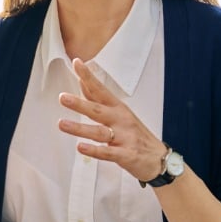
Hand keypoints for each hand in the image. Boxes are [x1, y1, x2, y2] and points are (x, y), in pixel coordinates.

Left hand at [57, 58, 166, 182]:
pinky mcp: (126, 155)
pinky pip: (108, 152)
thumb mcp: (119, 114)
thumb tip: (82, 83)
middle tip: (63, 98)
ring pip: (99, 132)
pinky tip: (81, 147)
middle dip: (80, 103)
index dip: (89, 77)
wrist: (158, 158)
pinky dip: (94, 150)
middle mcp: (121, 120)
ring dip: (80, 128)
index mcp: (118, 109)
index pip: (101, 90)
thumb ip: (99, 100)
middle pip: (98, 110)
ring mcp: (124, 137)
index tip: (77, 64)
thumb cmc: (135, 135)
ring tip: (62, 124)